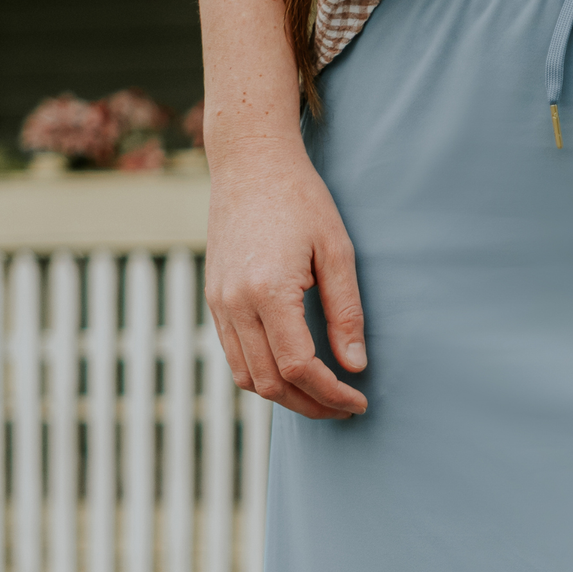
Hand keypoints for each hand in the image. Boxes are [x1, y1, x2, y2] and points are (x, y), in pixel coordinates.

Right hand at [204, 139, 367, 419]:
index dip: (332, 394)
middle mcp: (234, 303)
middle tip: (345, 408)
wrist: (250, 163)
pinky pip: (234, 355)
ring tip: (323, 397)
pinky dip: (263, 375)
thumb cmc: (301, 200)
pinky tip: (295, 373)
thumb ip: (346, 312)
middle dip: (311, 405)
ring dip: (286, 396)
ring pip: (247, 377)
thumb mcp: (338, 252)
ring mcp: (218, 303)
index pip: (299, 368)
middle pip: (270, 383)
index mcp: (268, 292)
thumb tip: (355, 366)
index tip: (359, 402)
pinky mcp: (213, 299)